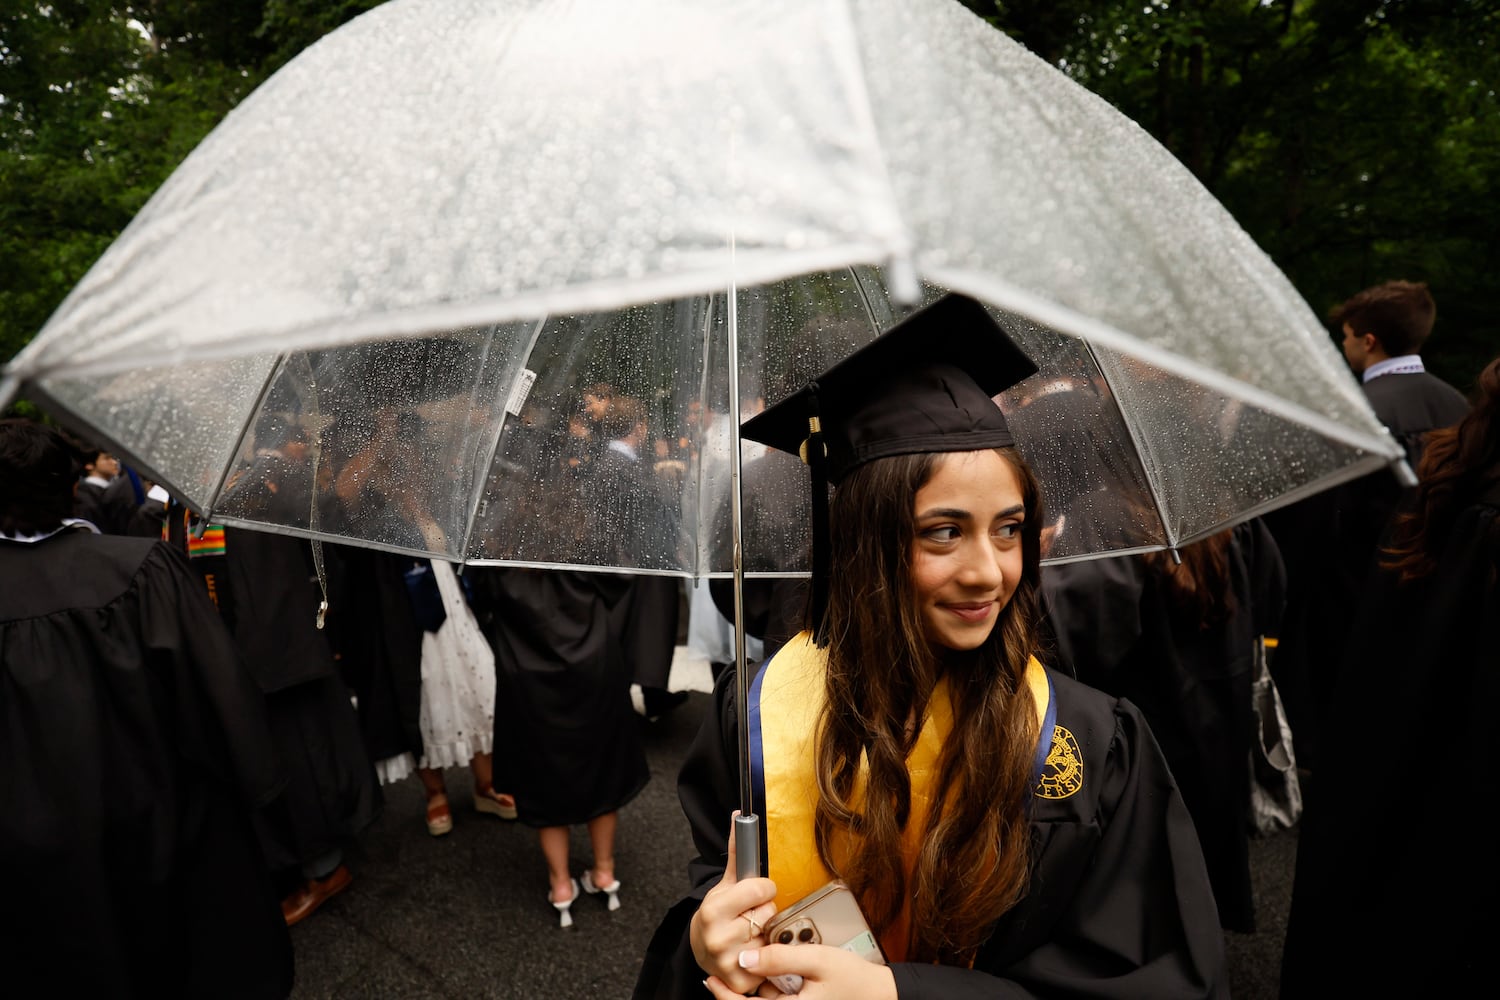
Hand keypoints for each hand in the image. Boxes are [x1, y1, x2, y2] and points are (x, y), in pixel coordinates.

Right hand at [690, 814, 778, 994]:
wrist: (701, 949)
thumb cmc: (717, 914)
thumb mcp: (725, 883)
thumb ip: (737, 852)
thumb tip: (740, 814)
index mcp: (714, 909)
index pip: (762, 889)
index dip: (763, 889)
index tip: (755, 894)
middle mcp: (718, 937)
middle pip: (769, 912)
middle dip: (764, 912)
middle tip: (750, 916)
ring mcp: (729, 961)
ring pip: (772, 936)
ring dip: (767, 935)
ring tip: (752, 934)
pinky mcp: (740, 981)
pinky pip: (772, 962)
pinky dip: (768, 958)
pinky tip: (754, 953)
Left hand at [705, 943, 897, 999]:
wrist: (880, 995)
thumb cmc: (853, 978)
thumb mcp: (817, 960)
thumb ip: (780, 958)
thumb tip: (745, 958)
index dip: (724, 996)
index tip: (711, 979)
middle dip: (741, 993)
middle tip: (726, 975)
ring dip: (758, 993)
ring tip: (763, 973)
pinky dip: (771, 995)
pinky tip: (778, 980)